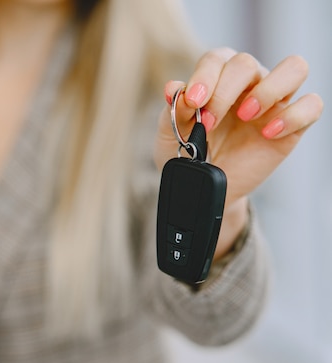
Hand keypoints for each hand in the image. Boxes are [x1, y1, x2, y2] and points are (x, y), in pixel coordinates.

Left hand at [154, 48, 322, 256]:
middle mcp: (249, 81)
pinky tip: (268, 133)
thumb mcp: (171, 133)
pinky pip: (312, 105)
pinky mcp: (292, 126)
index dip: (205, 76)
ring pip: (294, 68)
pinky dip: (294, 116)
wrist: (205, 183)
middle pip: (247, 63)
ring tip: (245, 115)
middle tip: (208, 123)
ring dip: (269, 89)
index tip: (193, 101)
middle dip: (224, 91)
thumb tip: (174, 88)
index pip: (217, 59)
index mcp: (217, 76)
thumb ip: (174, 110)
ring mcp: (273, 102)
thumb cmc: (188, 151)